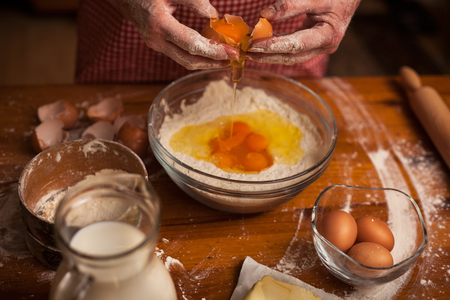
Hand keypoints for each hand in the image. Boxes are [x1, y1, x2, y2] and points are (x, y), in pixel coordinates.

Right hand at [107, 0, 238, 69]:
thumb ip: (193, 0)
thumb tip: (213, 15)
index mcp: (160, 25)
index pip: (192, 45)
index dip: (214, 51)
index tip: (233, 52)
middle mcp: (157, 41)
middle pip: (190, 60)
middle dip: (213, 62)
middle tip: (234, 59)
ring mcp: (156, 45)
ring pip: (185, 61)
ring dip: (206, 62)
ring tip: (225, 59)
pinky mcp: (158, 45)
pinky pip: (180, 55)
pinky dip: (197, 56)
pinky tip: (210, 52)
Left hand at [246, 0, 360, 64]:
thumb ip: (290, 5)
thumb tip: (264, 15)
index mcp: (329, 35)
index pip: (295, 45)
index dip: (273, 46)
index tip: (253, 44)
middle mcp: (325, 47)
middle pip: (291, 57)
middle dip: (267, 56)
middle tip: (246, 52)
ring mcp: (320, 48)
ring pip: (291, 57)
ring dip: (269, 56)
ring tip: (250, 52)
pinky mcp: (314, 46)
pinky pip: (293, 51)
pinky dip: (277, 49)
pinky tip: (262, 48)